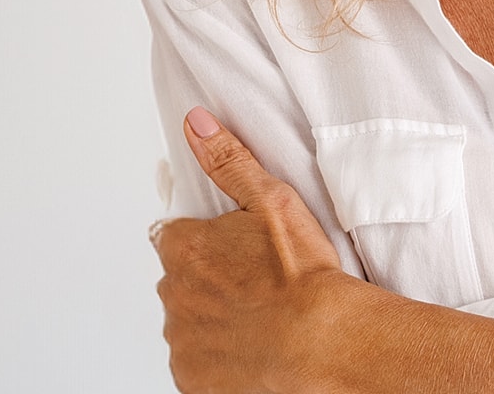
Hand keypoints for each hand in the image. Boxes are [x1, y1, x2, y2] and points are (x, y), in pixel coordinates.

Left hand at [151, 106, 350, 393]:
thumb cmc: (301, 276)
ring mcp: (180, 341)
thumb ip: (228, 161)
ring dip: (214, 320)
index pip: (174, 236)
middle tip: (255, 282)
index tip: (232, 250)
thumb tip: (195, 124)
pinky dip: (219, 358)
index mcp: (183, 247)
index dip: (204, 240)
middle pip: (182, 281)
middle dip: (209, 280)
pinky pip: (198, 364)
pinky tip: (252, 349)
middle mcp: (172, 295)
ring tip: (260, 319)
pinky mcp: (192, 379)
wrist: (322, 343)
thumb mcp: (271, 200)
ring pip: (190, 323)